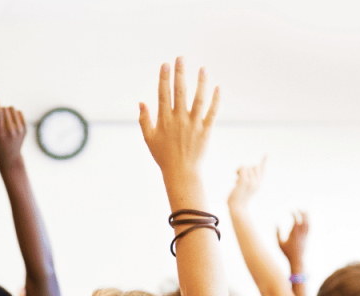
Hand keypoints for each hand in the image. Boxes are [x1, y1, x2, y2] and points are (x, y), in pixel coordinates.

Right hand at [0, 94, 25, 168]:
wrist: (10, 157)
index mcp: (0, 134)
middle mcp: (11, 131)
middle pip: (4, 109)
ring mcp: (19, 130)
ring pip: (12, 108)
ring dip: (6, 110)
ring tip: (3, 119)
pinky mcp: (25, 128)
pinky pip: (18, 112)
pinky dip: (13, 114)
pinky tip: (10, 121)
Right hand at [138, 58, 218, 180]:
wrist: (181, 172)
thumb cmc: (163, 156)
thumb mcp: (149, 139)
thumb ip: (144, 120)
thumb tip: (141, 102)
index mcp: (164, 120)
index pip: (163, 94)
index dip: (164, 78)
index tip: (166, 64)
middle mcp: (179, 119)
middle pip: (180, 91)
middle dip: (180, 73)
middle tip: (181, 58)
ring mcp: (193, 124)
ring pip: (199, 98)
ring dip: (201, 82)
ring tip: (203, 68)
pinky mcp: (206, 130)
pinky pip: (212, 111)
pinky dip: (216, 99)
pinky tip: (217, 86)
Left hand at [228, 158, 265, 211]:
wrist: (237, 209)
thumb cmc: (238, 200)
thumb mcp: (242, 188)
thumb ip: (244, 179)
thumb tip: (241, 167)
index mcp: (258, 184)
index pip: (262, 171)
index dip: (263, 162)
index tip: (266, 154)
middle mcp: (257, 183)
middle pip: (254, 166)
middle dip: (246, 169)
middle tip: (239, 176)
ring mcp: (251, 182)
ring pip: (247, 167)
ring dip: (240, 171)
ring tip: (237, 181)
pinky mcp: (245, 182)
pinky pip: (242, 169)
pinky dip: (238, 171)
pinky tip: (236, 180)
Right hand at [277, 210, 308, 269]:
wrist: (297, 260)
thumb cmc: (287, 252)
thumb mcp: (279, 243)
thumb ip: (277, 233)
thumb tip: (276, 223)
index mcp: (294, 235)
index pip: (296, 222)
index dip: (294, 214)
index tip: (290, 210)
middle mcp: (301, 234)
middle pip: (303, 221)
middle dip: (301, 213)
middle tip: (298, 206)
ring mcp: (305, 236)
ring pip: (308, 223)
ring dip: (307, 216)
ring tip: (304, 209)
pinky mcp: (307, 237)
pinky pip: (309, 227)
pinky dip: (309, 221)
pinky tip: (307, 217)